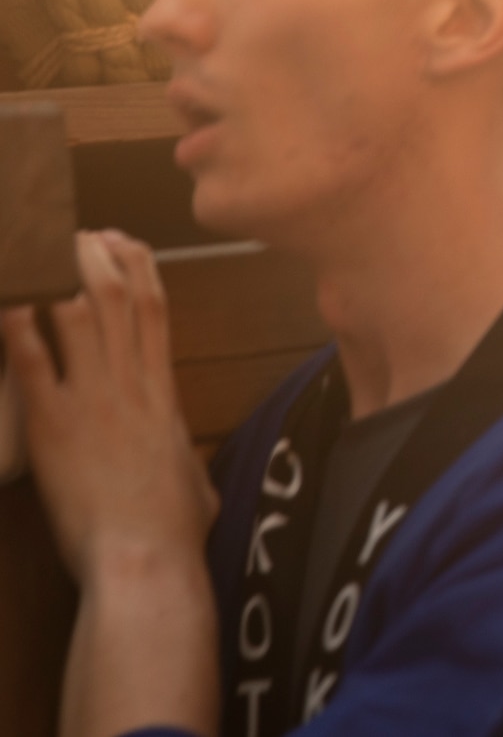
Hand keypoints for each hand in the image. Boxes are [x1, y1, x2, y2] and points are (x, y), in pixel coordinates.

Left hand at [0, 231, 218, 735]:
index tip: (124, 244)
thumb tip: (194, 476)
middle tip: (76, 231)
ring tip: (38, 246)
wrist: (146, 560)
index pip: (156, 314)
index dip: (140, 270)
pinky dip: (17, 322)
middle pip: (121, 297)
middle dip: (98, 255)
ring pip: (82, 311)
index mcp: (163, 397)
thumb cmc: (173, 535)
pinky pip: (32, 358)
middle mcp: (132, 386)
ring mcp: (96, 399)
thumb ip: (187, 465)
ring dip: (60, 273)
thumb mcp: (194, 487)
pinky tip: (4, 296)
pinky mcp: (55, 423)